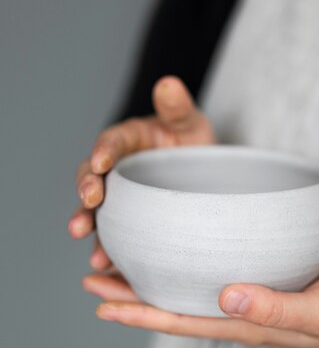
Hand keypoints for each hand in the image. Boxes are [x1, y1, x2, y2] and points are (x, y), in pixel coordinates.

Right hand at [68, 76, 214, 268]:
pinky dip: (107, 249)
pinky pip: (112, 236)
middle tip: (87, 203)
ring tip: (81, 235)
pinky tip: (105, 264)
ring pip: (96, 210)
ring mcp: (120, 199)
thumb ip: (178, 108)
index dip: (104, 151)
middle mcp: (117, 170)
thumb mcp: (192, 126)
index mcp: (129, 141)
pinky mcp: (126, 224)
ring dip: (86, 222)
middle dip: (86, 190)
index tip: (101, 162)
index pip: (112, 142)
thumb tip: (168, 83)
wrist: (208, 182)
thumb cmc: (196, 148)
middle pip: (93, 177)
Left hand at [84, 265, 318, 347]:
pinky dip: (187, 262)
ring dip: (153, 278)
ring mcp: (250, 296)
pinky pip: (214, 272)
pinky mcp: (264, 277)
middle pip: (174, 306)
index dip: (138, 315)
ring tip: (121, 261)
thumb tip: (225, 295)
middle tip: (93, 275)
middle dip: (131, 295)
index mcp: (246, 324)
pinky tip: (180, 248)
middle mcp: (240, 312)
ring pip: (189, 289)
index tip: (100, 304)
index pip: (180, 322)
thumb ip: (275, 306)